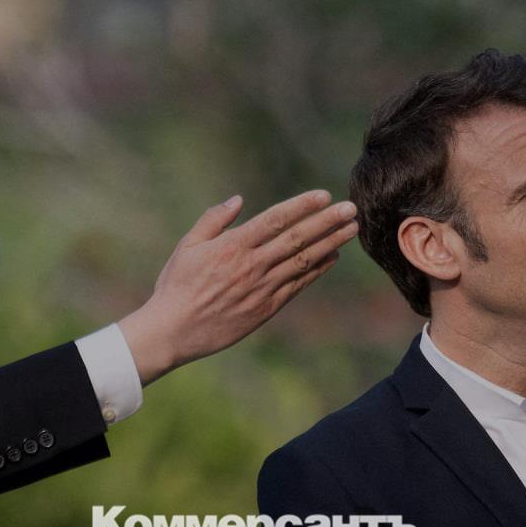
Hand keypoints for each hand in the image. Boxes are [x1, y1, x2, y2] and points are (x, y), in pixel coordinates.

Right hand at [118, 190, 357, 384]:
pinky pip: (298, 285)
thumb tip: (237, 200)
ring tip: (351, 228)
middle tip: (350, 208)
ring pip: (304, 261)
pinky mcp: (267, 308)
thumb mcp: (187, 246)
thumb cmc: (176, 286)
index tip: (323, 195)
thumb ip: (213, 220)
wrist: (174, 331)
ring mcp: (262, 288)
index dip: (302, 206)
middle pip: (297, 238)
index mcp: (233, 246)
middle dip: (327, 222)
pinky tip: (333, 256)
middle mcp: (252, 265)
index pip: (275, 220)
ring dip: (331, 243)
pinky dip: (318, 269)